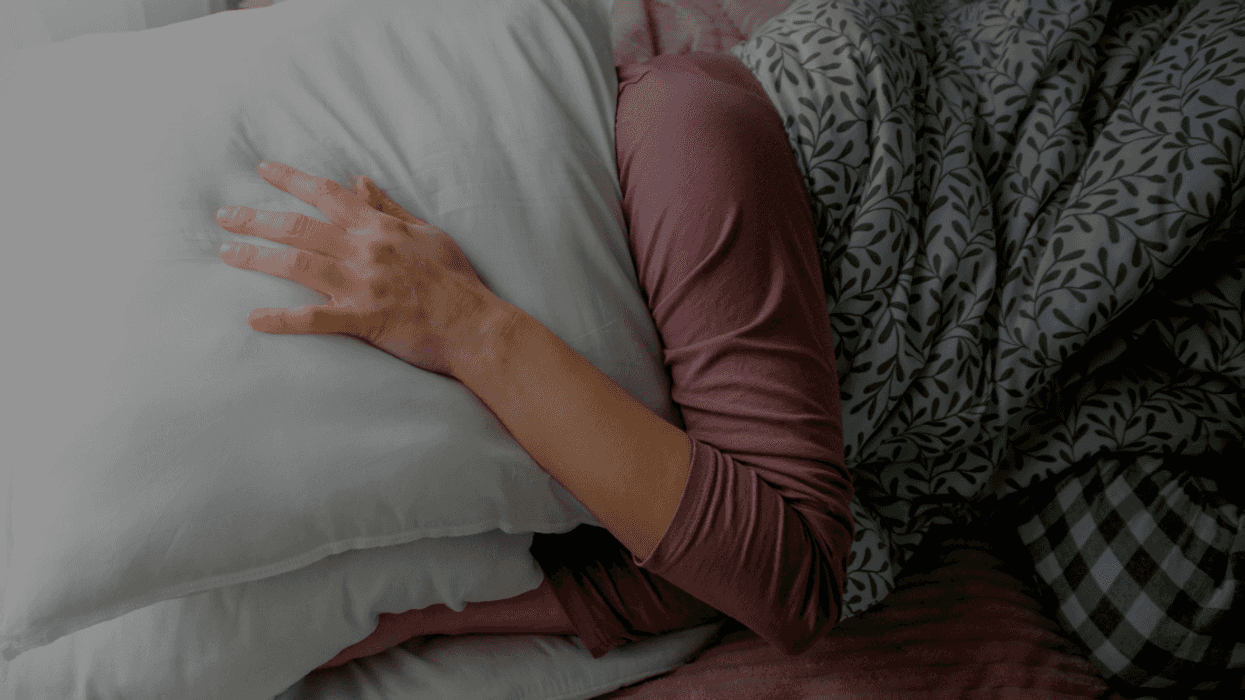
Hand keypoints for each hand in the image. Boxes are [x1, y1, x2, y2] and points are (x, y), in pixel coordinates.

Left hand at [216, 160, 504, 377]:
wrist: (474, 325)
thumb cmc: (456, 280)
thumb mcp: (427, 233)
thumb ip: (389, 209)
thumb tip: (360, 181)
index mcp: (379, 228)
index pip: (327, 194)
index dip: (291, 179)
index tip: (262, 169)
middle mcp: (365, 251)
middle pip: (299, 227)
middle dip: (256, 218)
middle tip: (224, 216)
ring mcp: (361, 286)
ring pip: (297, 265)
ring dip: (257, 258)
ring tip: (226, 253)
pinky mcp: (362, 320)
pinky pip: (313, 319)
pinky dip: (281, 319)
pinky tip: (254, 319)